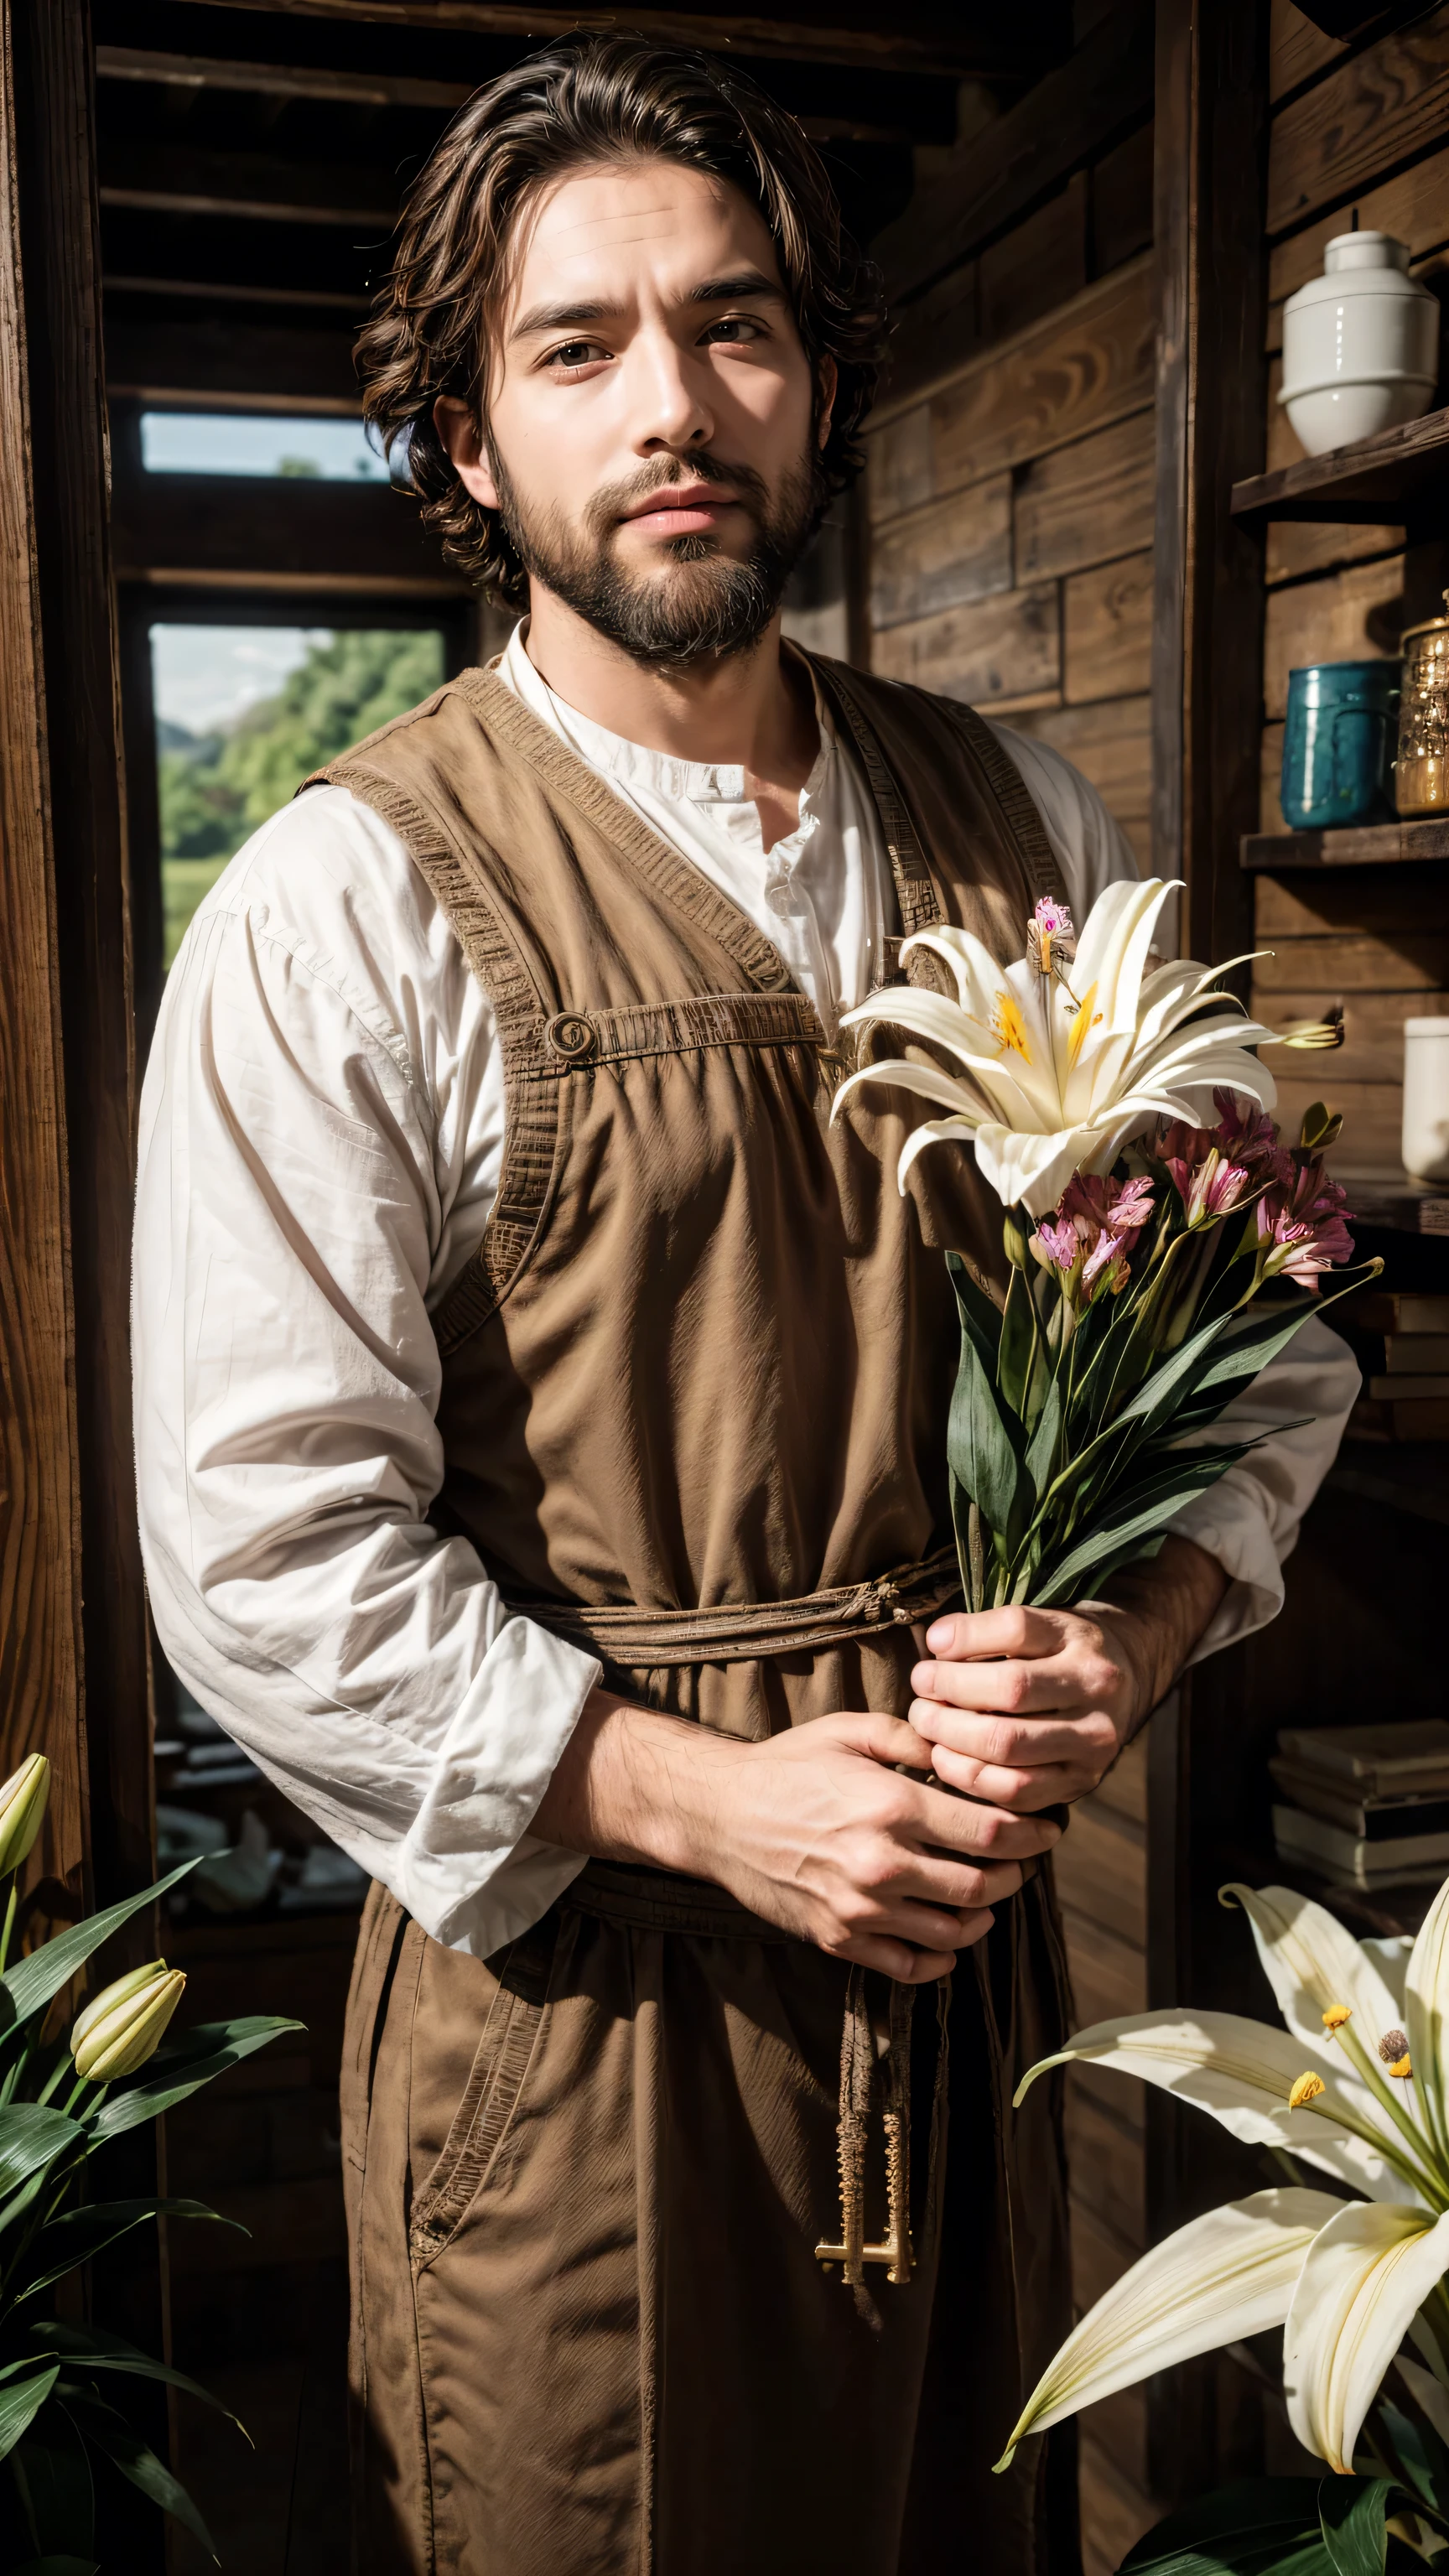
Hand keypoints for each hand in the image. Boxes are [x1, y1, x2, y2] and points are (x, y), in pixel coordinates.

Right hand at [694, 1710, 1062, 1979]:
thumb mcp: (851, 1731)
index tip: (1049, 1828)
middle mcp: (881, 1864)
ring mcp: (860, 1910)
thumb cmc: (787, 1765)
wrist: (718, 1815)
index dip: (1034, 1834)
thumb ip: (915, 1739)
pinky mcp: (840, 1940)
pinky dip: (943, 1958)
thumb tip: (968, 1751)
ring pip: (955, 1933)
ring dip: (984, 1915)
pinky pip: (912, 1967)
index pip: (993, 1833)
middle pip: (984, 1886)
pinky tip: (948, 1933)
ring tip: (988, 1892)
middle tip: (1023, 1859)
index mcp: (891, 1806)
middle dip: (1016, 1874)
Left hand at [907, 1536, 1228, 1814]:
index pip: (1016, 1629)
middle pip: (1010, 1691)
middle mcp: (1096, 1687)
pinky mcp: (1082, 1781)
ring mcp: (1094, 1740)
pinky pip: (1017, 1791)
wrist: (1124, 1682)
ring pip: (1009, 1746)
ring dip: (952, 1738)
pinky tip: (946, 1760)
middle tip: (920, 1692)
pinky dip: (970, 1778)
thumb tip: (937, 1644)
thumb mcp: (1036, 1623)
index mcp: (1079, 1637)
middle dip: (950, 1692)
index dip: (965, 1638)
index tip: (932, 1646)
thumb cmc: (1060, 1650)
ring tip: (927, 1724)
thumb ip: (987, 1630)